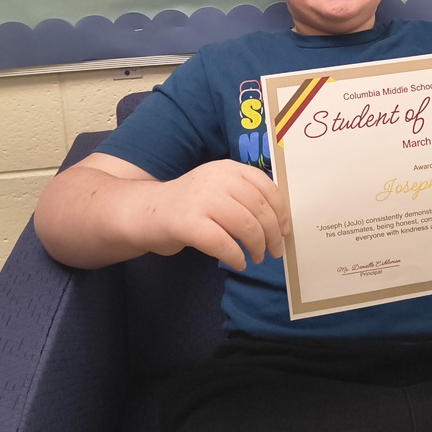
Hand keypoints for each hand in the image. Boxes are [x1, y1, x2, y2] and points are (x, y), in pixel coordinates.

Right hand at [148, 160, 289, 270]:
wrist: (146, 212)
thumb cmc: (189, 204)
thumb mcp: (219, 188)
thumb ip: (244, 195)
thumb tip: (279, 221)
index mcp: (228, 168)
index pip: (266, 186)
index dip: (281, 211)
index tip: (285, 230)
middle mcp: (217, 179)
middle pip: (259, 209)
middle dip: (272, 234)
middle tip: (274, 251)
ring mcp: (202, 200)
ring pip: (246, 226)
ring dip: (257, 246)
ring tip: (257, 257)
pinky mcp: (189, 223)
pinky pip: (224, 244)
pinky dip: (236, 257)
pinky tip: (238, 263)